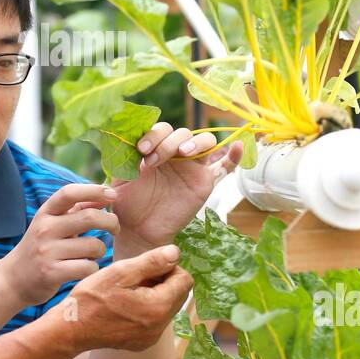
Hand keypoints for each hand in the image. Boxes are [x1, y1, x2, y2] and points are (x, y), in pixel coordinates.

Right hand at [2, 183, 118, 304]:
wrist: (13, 279)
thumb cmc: (41, 247)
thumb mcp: (52, 224)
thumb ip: (77, 209)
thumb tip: (106, 193)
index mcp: (46, 212)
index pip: (69, 193)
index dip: (94, 190)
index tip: (112, 194)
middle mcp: (45, 228)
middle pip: (89, 217)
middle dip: (111, 222)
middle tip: (115, 229)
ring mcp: (47, 251)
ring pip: (93, 245)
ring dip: (100, 251)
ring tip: (92, 254)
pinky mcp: (51, 273)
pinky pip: (87, 267)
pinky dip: (92, 268)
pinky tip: (84, 269)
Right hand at [60, 244, 192, 352]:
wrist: (70, 330)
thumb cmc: (91, 298)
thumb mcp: (120, 272)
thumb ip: (152, 262)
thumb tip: (176, 253)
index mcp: (158, 308)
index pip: (184, 280)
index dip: (169, 267)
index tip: (146, 265)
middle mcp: (160, 327)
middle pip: (178, 295)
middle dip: (163, 280)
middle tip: (135, 276)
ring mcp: (151, 337)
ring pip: (167, 307)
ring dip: (154, 294)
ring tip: (128, 289)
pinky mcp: (142, 343)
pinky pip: (155, 320)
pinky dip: (146, 308)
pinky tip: (124, 304)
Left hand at [111, 123, 242, 254]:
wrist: (140, 230)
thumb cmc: (128, 204)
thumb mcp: (121, 179)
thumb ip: (123, 161)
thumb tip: (121, 142)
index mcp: (155, 147)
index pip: (161, 128)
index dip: (153, 134)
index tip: (141, 150)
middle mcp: (175, 153)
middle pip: (181, 132)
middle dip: (167, 143)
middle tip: (154, 160)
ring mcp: (192, 166)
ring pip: (204, 141)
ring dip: (195, 142)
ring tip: (183, 153)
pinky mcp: (205, 181)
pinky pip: (225, 166)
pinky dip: (234, 156)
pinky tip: (238, 146)